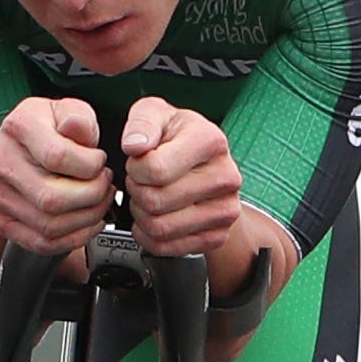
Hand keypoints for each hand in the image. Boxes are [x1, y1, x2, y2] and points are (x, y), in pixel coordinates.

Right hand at [0, 95, 113, 257]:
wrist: (22, 149)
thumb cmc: (51, 129)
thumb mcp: (70, 110)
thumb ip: (79, 119)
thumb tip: (78, 129)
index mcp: (18, 127)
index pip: (57, 157)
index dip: (90, 166)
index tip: (100, 161)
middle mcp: (0, 161)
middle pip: (51, 198)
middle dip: (92, 197)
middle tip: (105, 186)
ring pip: (49, 225)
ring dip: (87, 219)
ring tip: (99, 202)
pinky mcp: (2, 220)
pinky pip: (41, 242)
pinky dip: (74, 238)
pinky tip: (88, 223)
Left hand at [121, 98, 239, 258]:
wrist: (203, 162)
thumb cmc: (174, 136)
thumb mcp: (153, 113)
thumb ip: (141, 123)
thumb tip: (135, 145)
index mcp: (210, 141)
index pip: (155, 170)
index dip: (135, 168)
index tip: (139, 161)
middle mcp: (225, 176)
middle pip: (155, 201)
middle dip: (136, 192)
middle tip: (142, 181)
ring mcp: (226, 209)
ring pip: (160, 228)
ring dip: (141, 215)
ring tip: (148, 197)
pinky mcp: (218, 235)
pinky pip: (168, 248)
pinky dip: (150, 237)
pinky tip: (154, 217)